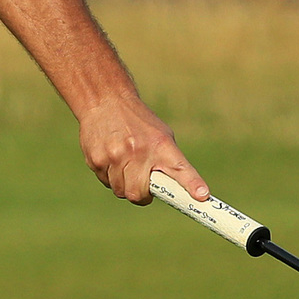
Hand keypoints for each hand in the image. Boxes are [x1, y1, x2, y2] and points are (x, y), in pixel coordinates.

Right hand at [80, 92, 204, 204]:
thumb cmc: (139, 123)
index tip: (202, 196)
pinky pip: (106, 182)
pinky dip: (109, 176)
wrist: (105, 101)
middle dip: (141, 195)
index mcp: (161, 145)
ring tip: (123, 163)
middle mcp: (138, 151)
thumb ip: (167, 163)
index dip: (192, 184)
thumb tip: (175, 192)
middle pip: (138, 194)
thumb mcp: (160, 136)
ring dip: (123, 184)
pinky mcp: (97, 159)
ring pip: (120, 190)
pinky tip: (110, 158)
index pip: (180, 168)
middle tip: (142, 185)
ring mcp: (115, 155)